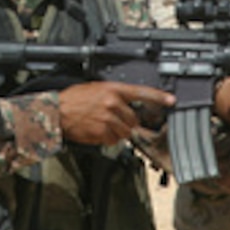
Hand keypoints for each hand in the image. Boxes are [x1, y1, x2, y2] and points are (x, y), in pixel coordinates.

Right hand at [59, 81, 174, 145]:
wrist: (57, 111)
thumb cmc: (74, 99)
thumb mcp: (96, 88)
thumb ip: (114, 95)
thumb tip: (128, 104)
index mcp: (112, 89)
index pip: (141, 92)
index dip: (158, 97)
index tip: (171, 100)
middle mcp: (112, 103)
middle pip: (134, 119)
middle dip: (126, 122)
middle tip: (113, 119)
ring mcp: (108, 119)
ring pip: (125, 132)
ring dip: (117, 132)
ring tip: (103, 125)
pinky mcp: (102, 132)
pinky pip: (114, 140)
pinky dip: (108, 139)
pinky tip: (97, 131)